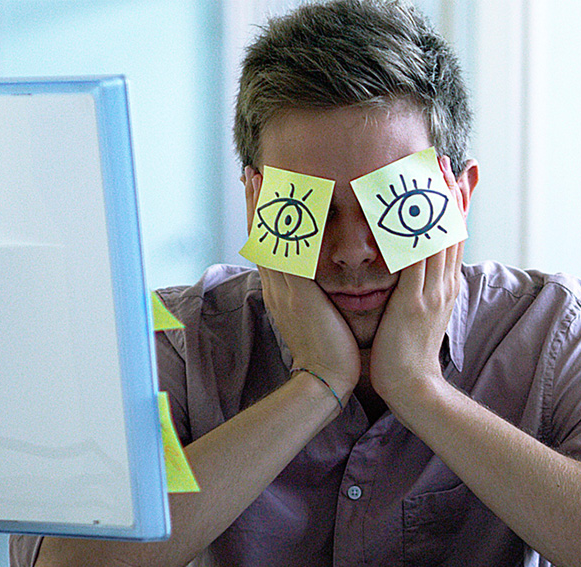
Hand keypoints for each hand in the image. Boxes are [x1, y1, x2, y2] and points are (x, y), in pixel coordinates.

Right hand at [243, 167, 359, 397]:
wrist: (324, 379)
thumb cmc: (331, 351)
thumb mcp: (318, 316)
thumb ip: (315, 296)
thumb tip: (321, 284)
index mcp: (283, 291)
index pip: (269, 246)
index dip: (262, 218)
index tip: (260, 192)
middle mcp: (277, 285)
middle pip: (260, 234)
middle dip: (255, 202)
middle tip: (250, 173)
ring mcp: (283, 288)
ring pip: (268, 238)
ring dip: (262, 205)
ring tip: (258, 176)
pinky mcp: (296, 292)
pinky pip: (286, 251)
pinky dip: (282, 227)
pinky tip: (284, 204)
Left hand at [368, 156, 465, 405]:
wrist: (413, 387)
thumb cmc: (408, 356)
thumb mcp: (420, 317)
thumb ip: (419, 292)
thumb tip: (416, 275)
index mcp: (445, 287)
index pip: (454, 237)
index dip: (455, 206)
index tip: (454, 177)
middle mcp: (444, 284)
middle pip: (451, 228)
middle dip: (450, 192)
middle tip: (446, 160)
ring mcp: (432, 291)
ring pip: (438, 236)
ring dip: (435, 201)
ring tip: (432, 171)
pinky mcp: (415, 300)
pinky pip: (415, 257)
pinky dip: (411, 230)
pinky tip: (404, 208)